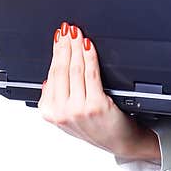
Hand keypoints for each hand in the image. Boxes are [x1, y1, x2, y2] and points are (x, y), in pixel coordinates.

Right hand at [39, 21, 159, 161]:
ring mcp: (78, 109)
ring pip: (74, 69)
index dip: (56, 51)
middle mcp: (62, 112)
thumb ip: (57, 99)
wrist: (121, 141)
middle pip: (61, 69)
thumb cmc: (98, 127)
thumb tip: (50, 78)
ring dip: (76, 47)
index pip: (51, 74)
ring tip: (77, 34)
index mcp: (51, 112)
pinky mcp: (95, 105)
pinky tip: (89, 46)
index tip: (59, 36)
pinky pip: (90, 73)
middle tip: (67, 29)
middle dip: (64, 45)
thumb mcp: (68, 117)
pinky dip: (89, 56)